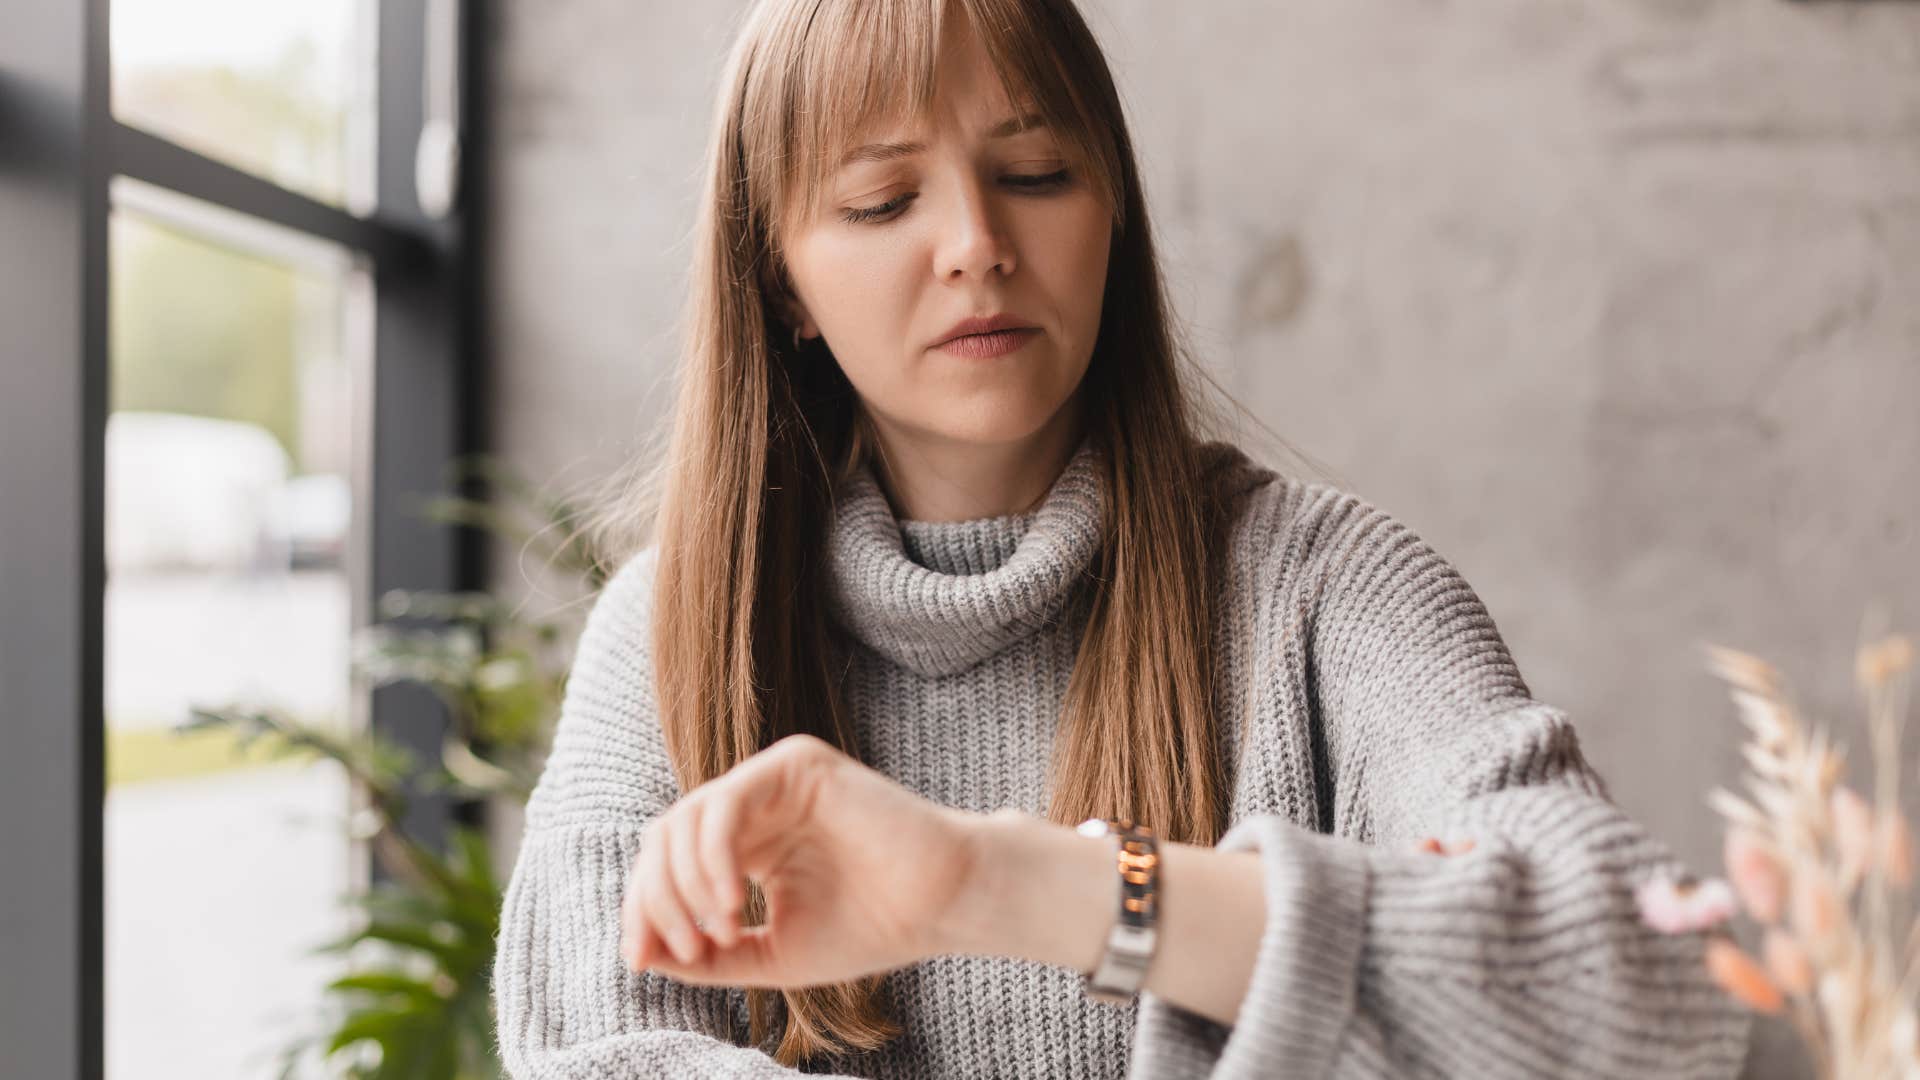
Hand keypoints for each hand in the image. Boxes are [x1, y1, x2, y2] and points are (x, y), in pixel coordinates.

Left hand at [619, 733, 979, 988]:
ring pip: (684, 819)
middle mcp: (752, 806)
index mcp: (745, 843)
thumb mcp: (771, 953)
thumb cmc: (871, 927)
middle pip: (664, 839)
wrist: (942, 905)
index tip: (641, 961)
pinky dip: (713, 855)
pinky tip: (734, 900)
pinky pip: (724, 802)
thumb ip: (708, 955)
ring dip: (684, 883)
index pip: (667, 865)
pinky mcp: (795, 764)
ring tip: (721, 931)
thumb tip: (640, 955)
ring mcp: (772, 780)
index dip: (644, 910)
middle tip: (684, 951)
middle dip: (656, 899)